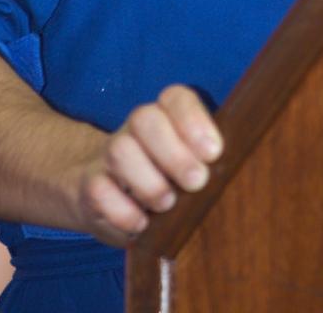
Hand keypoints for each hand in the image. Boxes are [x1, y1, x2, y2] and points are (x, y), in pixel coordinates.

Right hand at [75, 85, 222, 245]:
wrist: (108, 193)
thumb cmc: (166, 178)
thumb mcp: (190, 163)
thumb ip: (206, 159)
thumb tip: (231, 172)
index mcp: (165, 115)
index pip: (176, 98)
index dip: (194, 120)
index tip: (213, 153)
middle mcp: (135, 128)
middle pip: (145, 118)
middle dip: (174, 154)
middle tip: (197, 183)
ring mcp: (109, 154)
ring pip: (121, 151)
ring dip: (149, 183)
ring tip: (167, 205)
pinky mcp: (90, 185)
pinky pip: (100, 191)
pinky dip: (124, 212)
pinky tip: (142, 225)